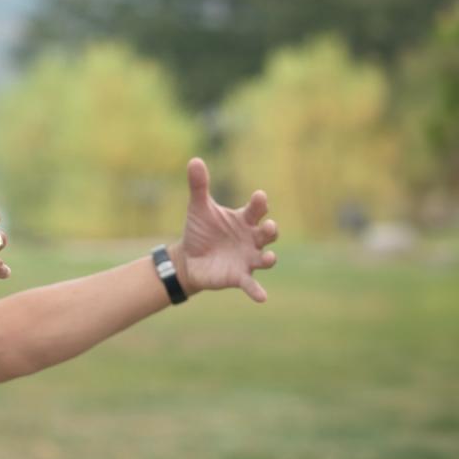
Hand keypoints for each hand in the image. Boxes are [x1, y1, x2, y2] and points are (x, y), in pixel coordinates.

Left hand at [175, 157, 278, 301]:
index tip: (259, 196)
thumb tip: (194, 160)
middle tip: (268, 226)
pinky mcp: (239, 277)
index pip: (256, 210)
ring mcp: (248, 259)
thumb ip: (199, 186)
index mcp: (244, 220)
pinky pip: (252, 285)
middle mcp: (251, 239)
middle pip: (267, 233)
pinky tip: (262, 298)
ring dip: (269, 259)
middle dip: (270, 229)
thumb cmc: (200, 230)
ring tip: (269, 258)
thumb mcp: (198, 208)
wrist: (188, 258)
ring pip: (266, 258)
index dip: (259, 203)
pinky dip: (257, 291)